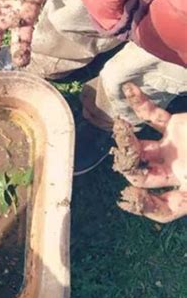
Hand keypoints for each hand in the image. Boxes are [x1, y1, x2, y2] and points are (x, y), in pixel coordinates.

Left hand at [115, 83, 186, 222]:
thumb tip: (174, 201)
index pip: (164, 209)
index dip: (146, 207)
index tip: (132, 196)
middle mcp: (176, 172)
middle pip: (142, 175)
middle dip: (129, 167)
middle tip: (123, 155)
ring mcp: (172, 148)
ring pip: (140, 146)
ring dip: (126, 138)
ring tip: (120, 129)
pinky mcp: (174, 126)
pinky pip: (151, 115)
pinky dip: (139, 102)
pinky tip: (129, 89)